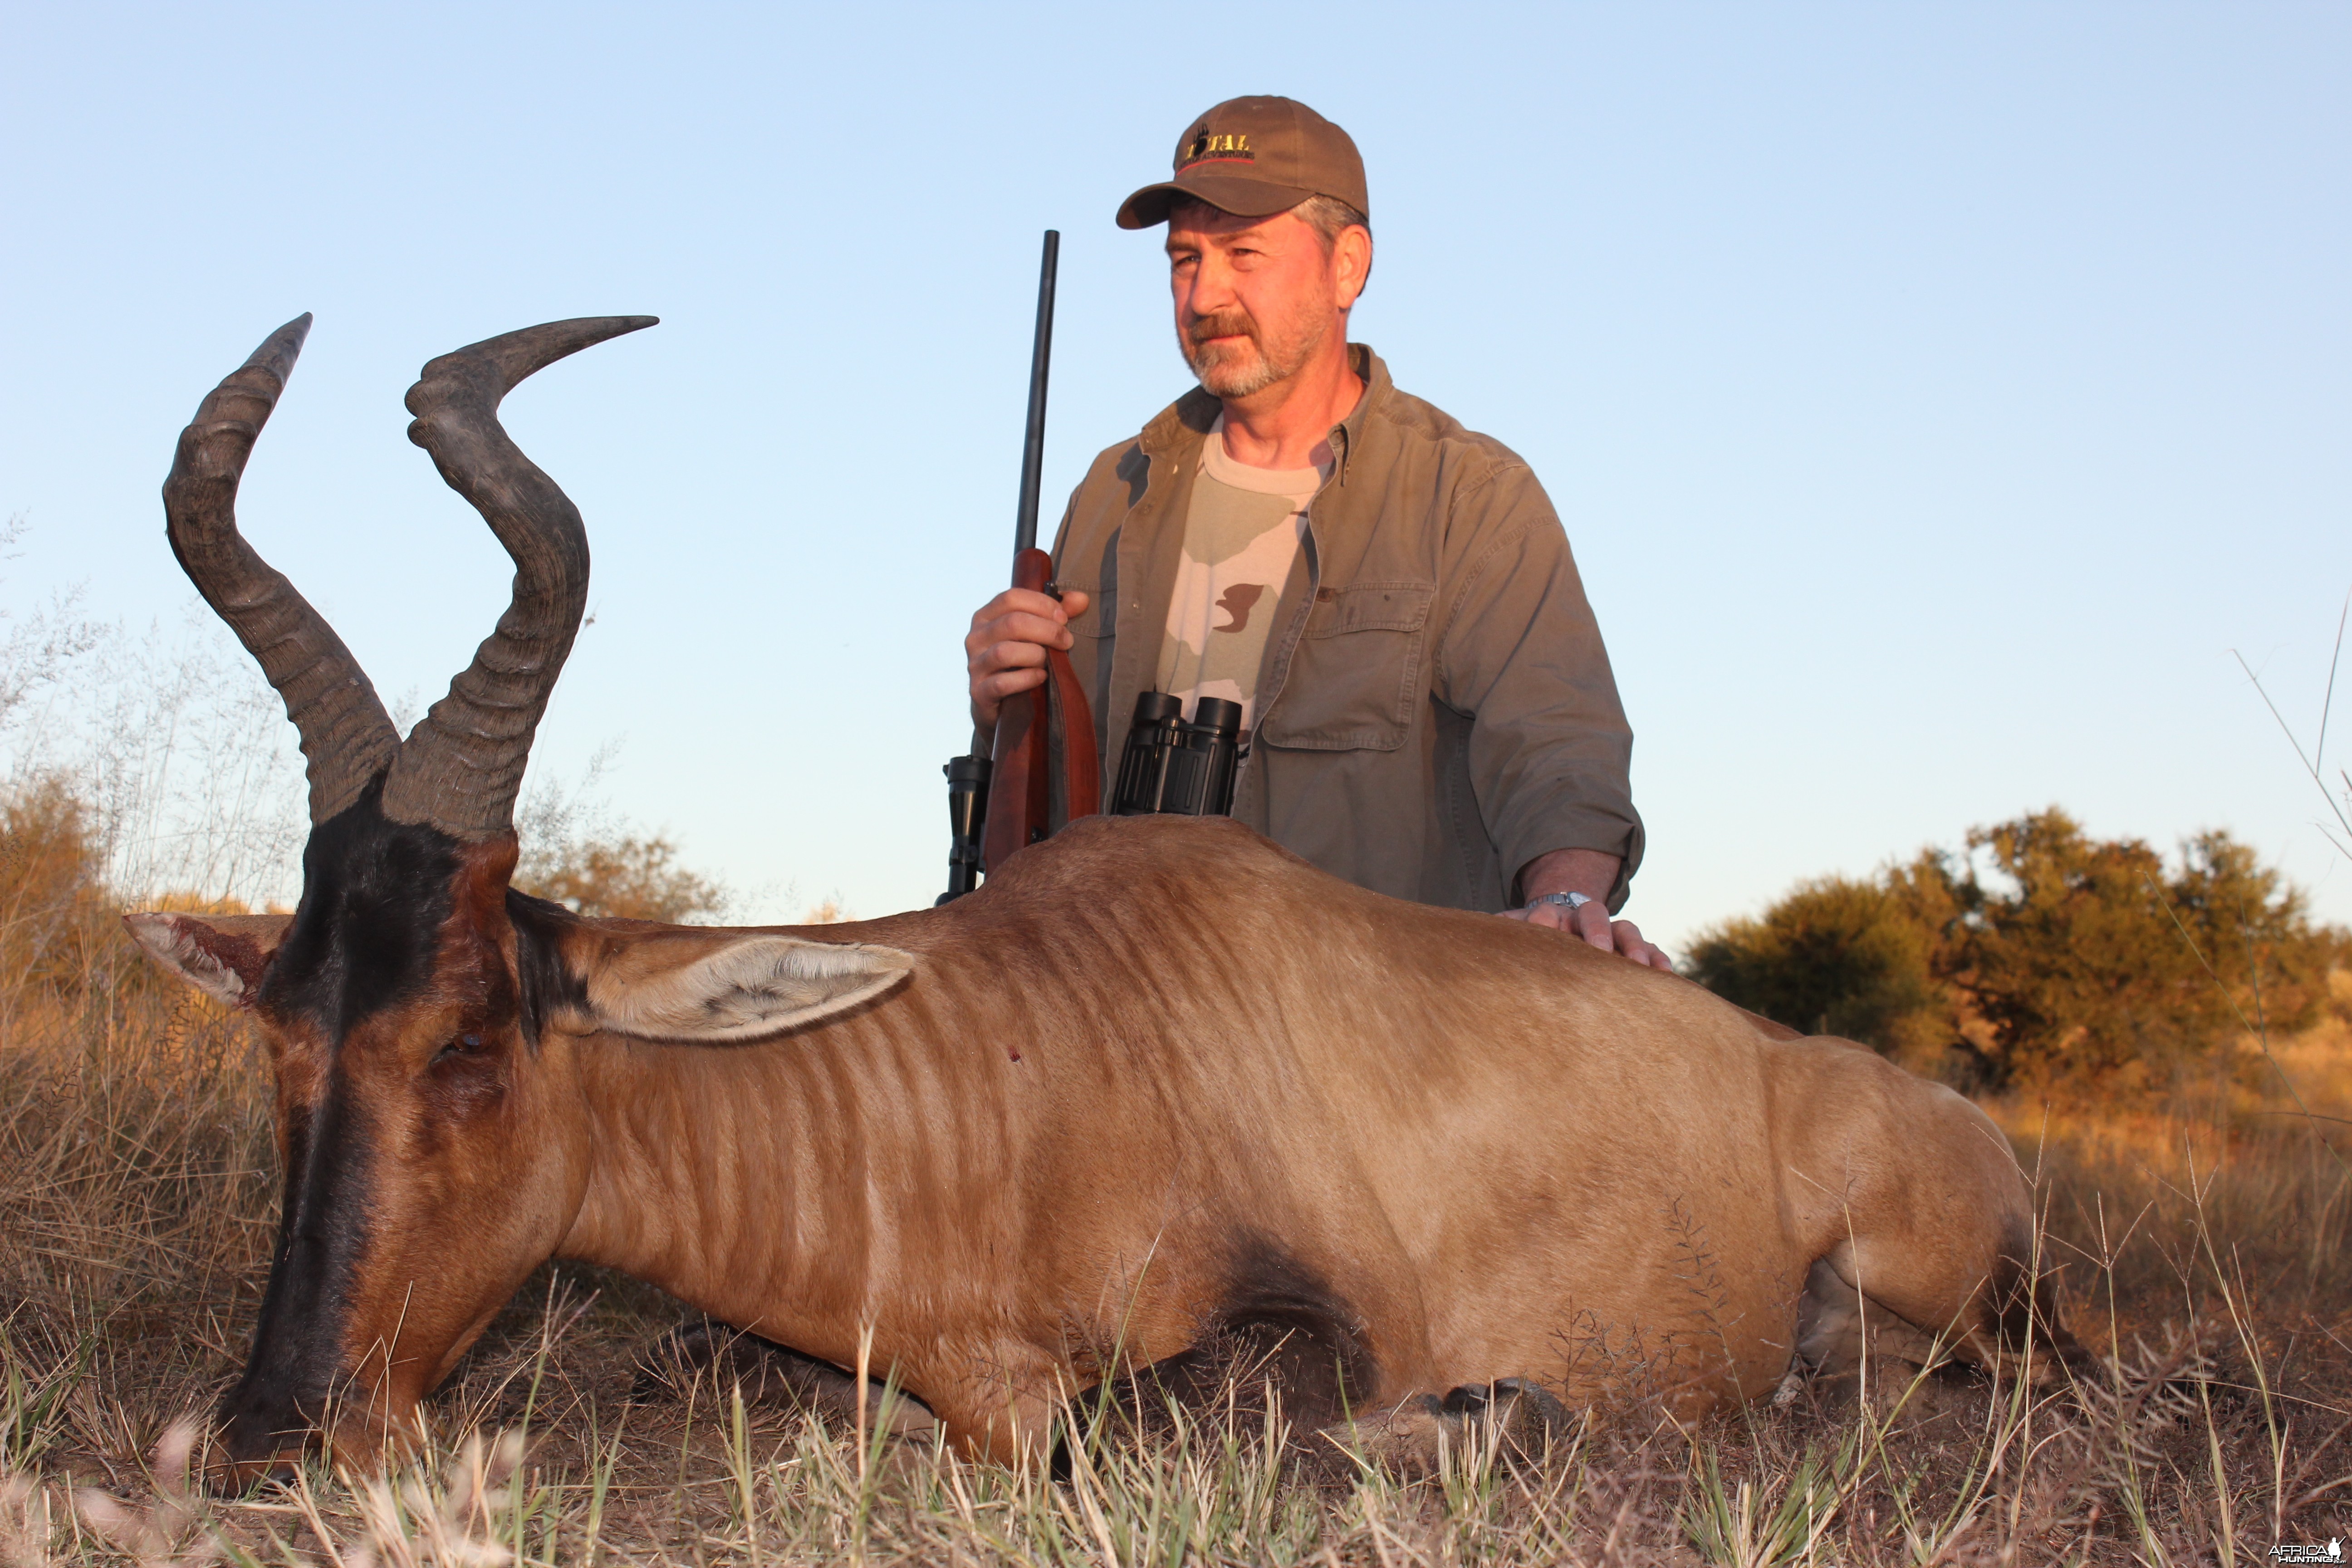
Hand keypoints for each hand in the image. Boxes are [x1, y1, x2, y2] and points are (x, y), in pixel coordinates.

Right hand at [965, 587, 1090, 734]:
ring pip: (1005, 652)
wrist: (997, 705)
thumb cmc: (1019, 662)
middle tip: (1067, 641)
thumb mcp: (1033, 634)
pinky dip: (1027, 679)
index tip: (1063, 618)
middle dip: (1047, 631)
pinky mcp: (979, 692)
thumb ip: (1055, 614)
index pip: (1011, 597)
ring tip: (1051, 662)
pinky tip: (1041, 677)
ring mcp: (975, 665)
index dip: (1042, 604)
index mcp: (986, 616)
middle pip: (1012, 623)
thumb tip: (1082, 599)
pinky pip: (1003, 683)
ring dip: (1037, 655)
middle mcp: (976, 637)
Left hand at [1501, 895, 1672, 969]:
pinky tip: (1666, 977)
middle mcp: (1587, 922)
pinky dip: (1659, 961)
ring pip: (1629, 932)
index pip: (1555, 911)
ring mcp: (1614, 936)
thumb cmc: (1533, 943)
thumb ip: (1504, 932)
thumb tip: (1485, 930)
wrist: (1560, 934)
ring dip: (1635, 946)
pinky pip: (1652, 953)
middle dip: (1598, 931)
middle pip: (1596, 915)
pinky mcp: (1634, 954)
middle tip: (1599, 949)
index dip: (1550, 920)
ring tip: (1638, 966)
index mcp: (1556, 915)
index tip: (1544, 928)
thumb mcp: (1515, 934)